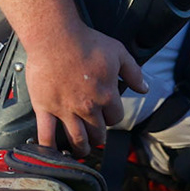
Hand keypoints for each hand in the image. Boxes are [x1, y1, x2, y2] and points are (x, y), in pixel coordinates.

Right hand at [24, 24, 148, 154]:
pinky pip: (46, 134)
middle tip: (96, 135)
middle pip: (98, 132)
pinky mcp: (45, 108)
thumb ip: (134, 72)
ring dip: (82, 148)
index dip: (113, 116)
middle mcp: (88, 107)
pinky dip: (50, 148)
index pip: (115, 117)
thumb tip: (145, 89)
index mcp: (107, 95)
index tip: (108, 114)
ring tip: (82, 150)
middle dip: (99, 135)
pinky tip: (52, 154)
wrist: (54, 36)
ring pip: (77, 139)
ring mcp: (65, 109)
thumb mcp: (118, 52)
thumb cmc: (86, 41)